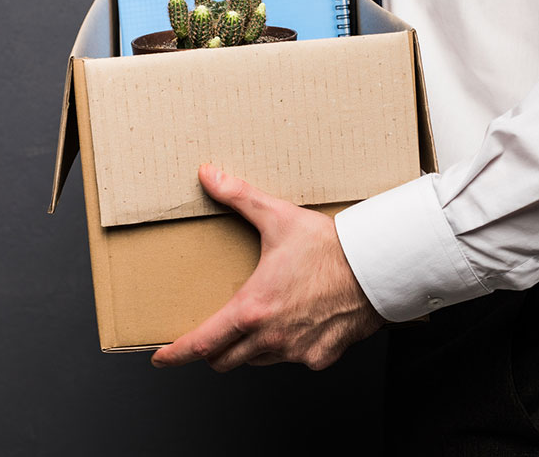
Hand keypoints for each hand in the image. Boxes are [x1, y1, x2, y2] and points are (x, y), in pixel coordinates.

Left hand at [150, 164, 384, 371]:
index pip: (201, 344)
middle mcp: (271, 338)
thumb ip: (238, 197)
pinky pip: (295, 359)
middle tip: (211, 335)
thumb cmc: (330, 246)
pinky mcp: (321, 357)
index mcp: (252, 309)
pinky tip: (297, 323)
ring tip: (258, 321)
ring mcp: (296, 352)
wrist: (376, 268)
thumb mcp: (278, 217)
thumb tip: (208, 175)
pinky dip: (289, 347)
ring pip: (258, 361)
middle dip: (212, 351)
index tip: (162, 359)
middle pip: (225, 360)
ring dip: (250, 348)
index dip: (176, 355)